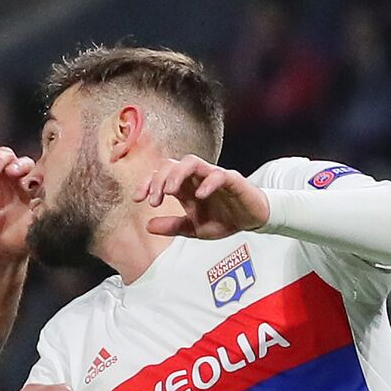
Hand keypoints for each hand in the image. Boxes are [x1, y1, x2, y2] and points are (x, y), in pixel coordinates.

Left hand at [133, 155, 269, 239]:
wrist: (253, 220)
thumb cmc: (224, 219)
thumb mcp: (194, 228)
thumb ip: (172, 226)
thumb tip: (148, 226)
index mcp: (185, 187)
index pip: (160, 176)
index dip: (146, 184)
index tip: (137, 198)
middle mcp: (196, 178)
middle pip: (171, 164)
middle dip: (158, 180)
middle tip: (154, 200)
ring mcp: (213, 176)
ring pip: (192, 162)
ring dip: (177, 174)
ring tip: (170, 191)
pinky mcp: (233, 180)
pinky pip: (219, 174)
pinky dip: (208, 183)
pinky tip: (199, 195)